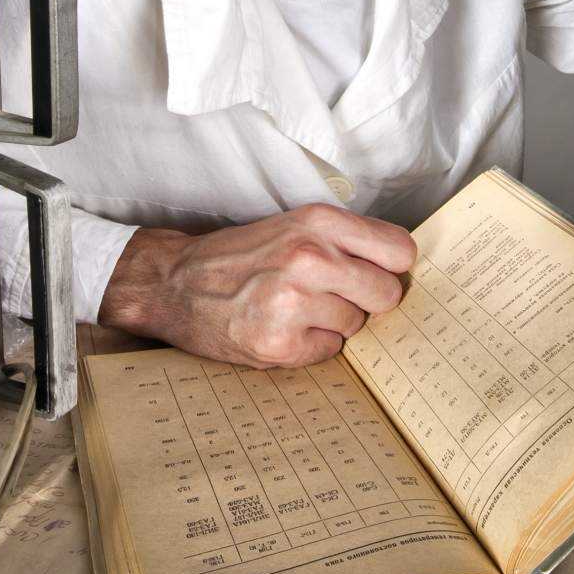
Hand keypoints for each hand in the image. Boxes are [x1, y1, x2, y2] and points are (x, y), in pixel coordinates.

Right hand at [98, 205, 416, 367]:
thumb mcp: (293, 226)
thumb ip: (345, 240)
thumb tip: (399, 266)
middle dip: (367, 299)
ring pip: (357, 325)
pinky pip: (330, 351)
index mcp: (317, 222)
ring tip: (297, 309)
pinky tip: (282, 329)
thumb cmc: (240, 256)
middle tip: (333, 295)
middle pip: (388, 293)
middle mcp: (309, 257)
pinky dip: (311, 345)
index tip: (377, 272)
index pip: (400, 250)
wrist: (173, 284)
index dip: (392, 267)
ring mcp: (293, 302)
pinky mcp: (279, 343)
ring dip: (334, 323)